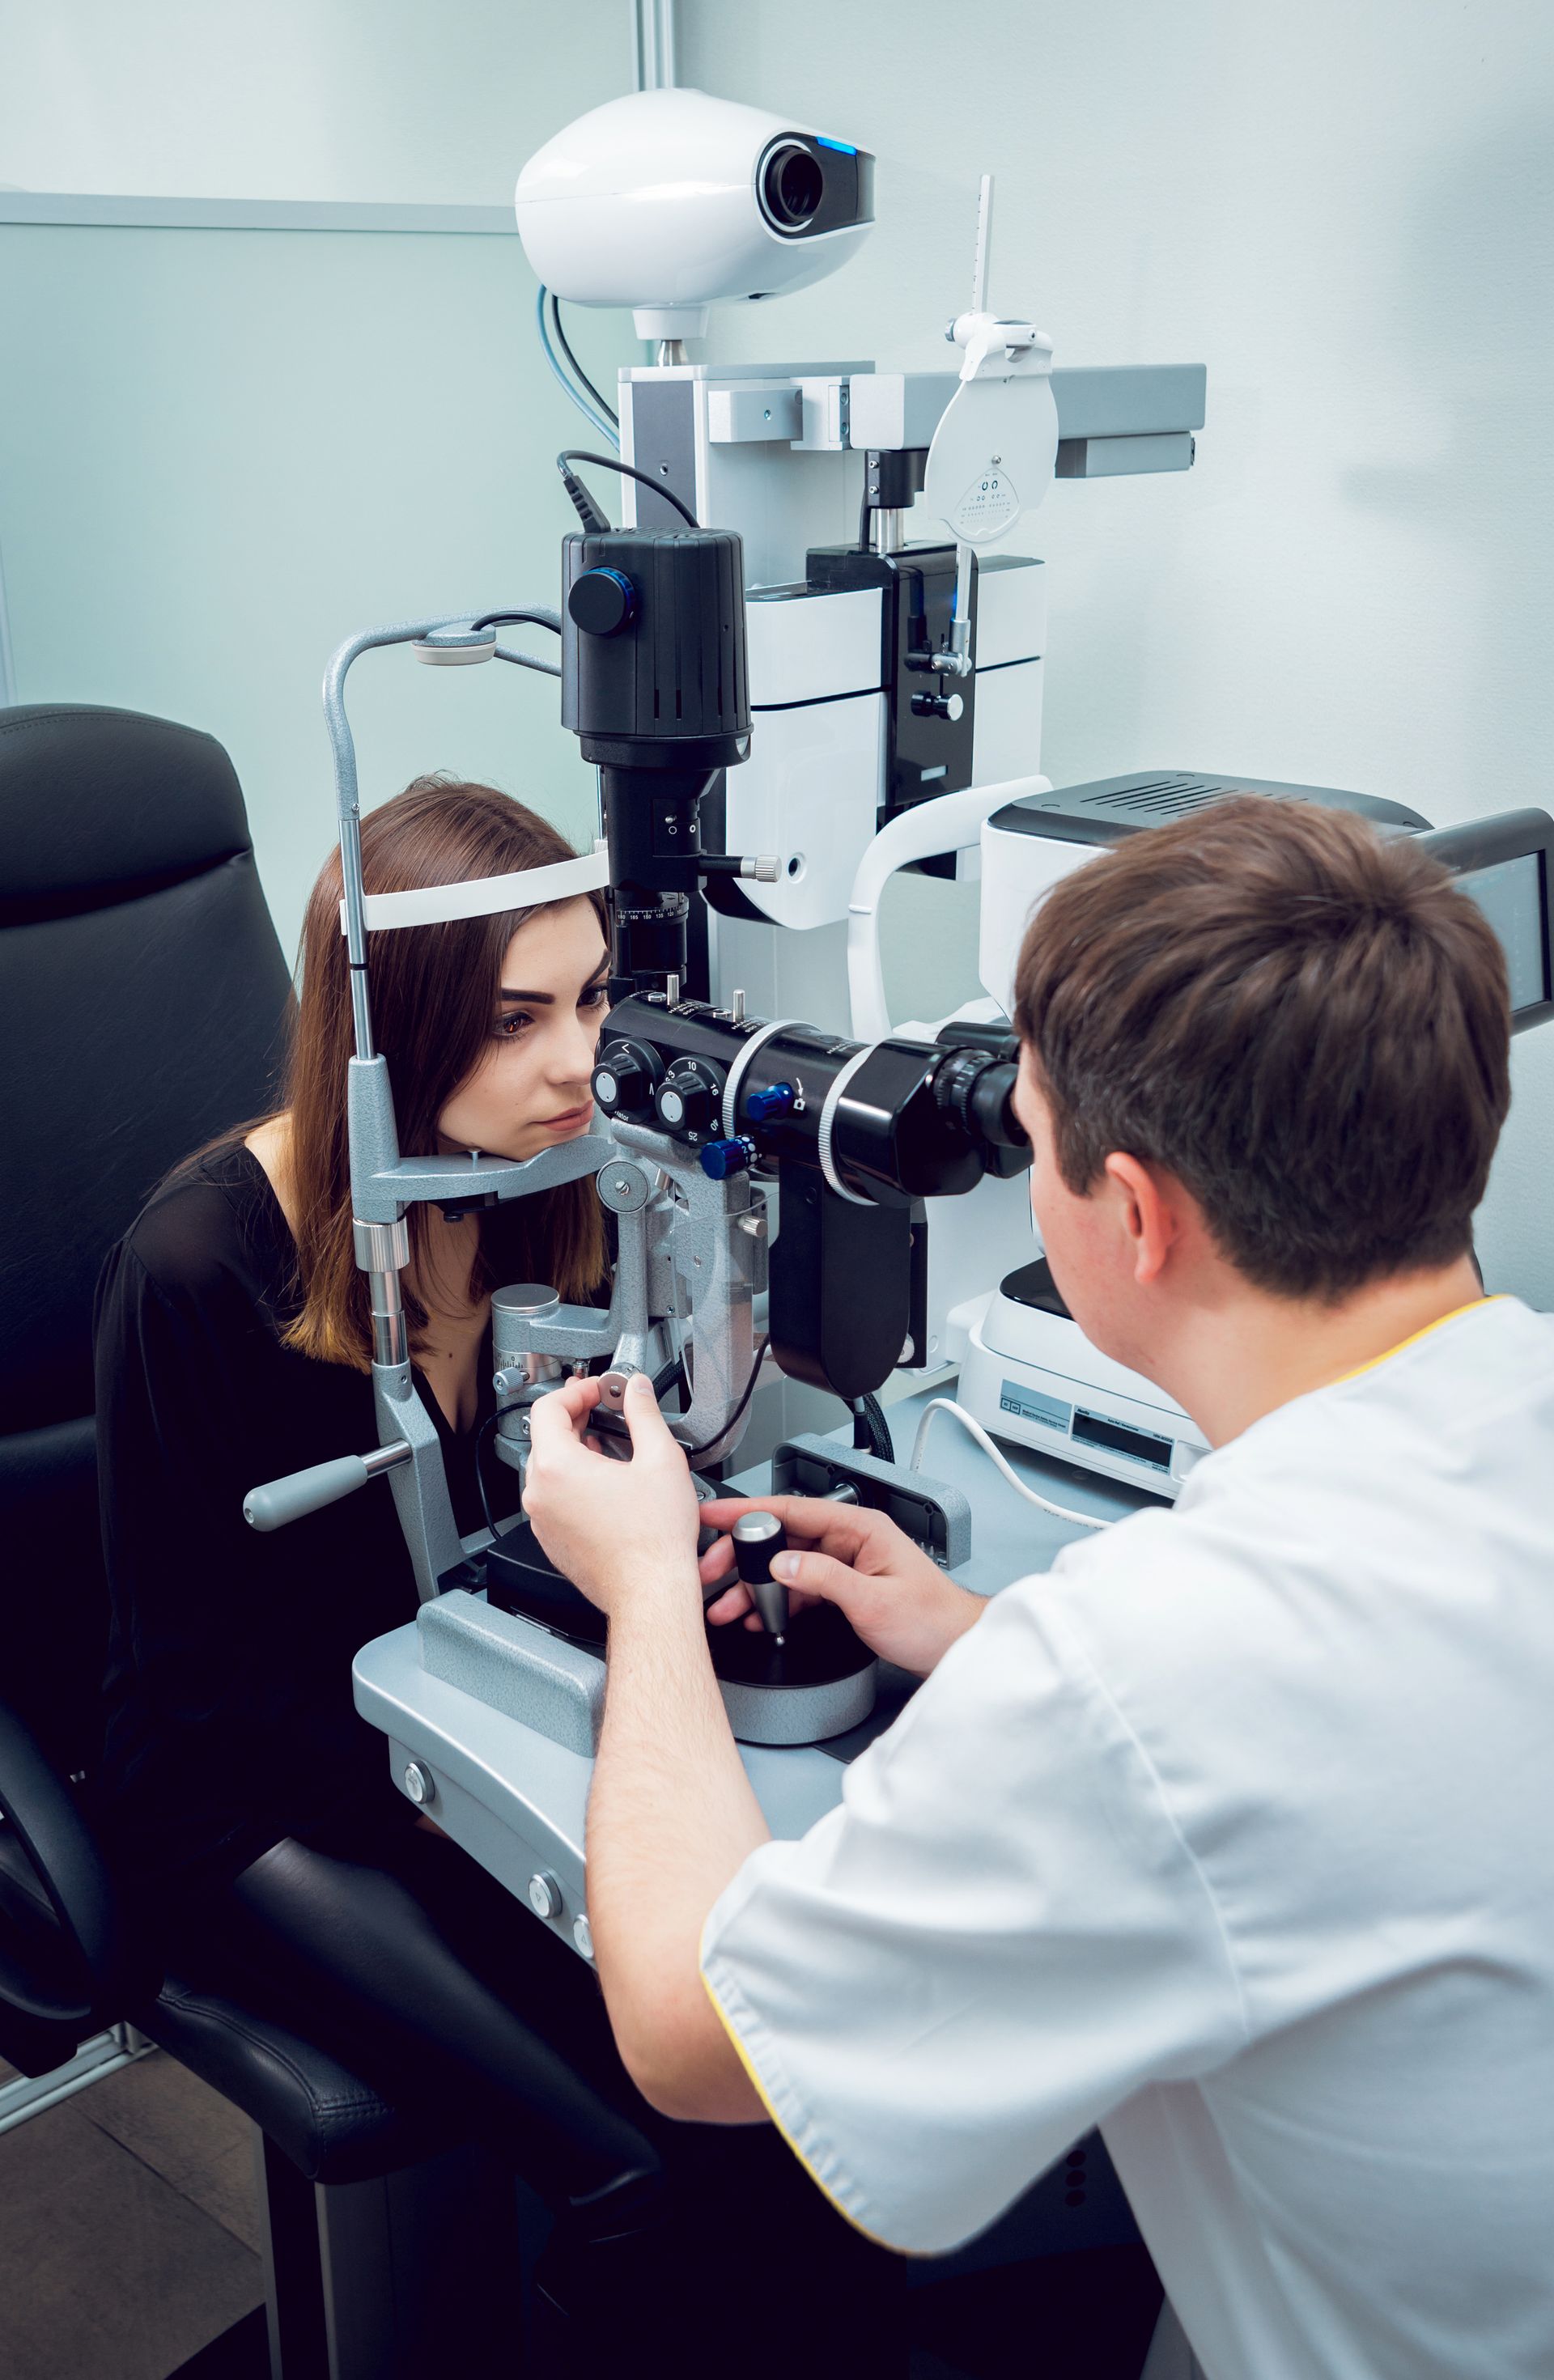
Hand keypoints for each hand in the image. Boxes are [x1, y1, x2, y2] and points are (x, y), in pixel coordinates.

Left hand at [523, 1374, 701, 1615]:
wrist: (650, 1593)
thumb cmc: (654, 1541)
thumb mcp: (660, 1459)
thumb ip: (644, 1413)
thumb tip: (638, 1391)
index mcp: (557, 1469)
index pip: (547, 1408)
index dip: (575, 1390)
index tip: (596, 1390)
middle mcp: (540, 1495)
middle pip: (545, 1438)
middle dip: (575, 1417)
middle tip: (603, 1410)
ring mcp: (543, 1521)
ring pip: (549, 1470)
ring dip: (574, 1450)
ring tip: (608, 1447)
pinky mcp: (553, 1541)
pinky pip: (554, 1500)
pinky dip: (573, 1483)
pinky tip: (605, 1485)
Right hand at [698, 1495, 984, 1677]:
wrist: (957, 1648)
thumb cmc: (932, 1620)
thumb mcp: (872, 1600)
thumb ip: (824, 1578)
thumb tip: (783, 1563)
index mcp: (861, 1527)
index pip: (793, 1509)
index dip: (748, 1512)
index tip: (714, 1515)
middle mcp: (851, 1540)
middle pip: (783, 1538)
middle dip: (743, 1556)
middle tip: (712, 1571)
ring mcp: (847, 1563)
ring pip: (787, 1566)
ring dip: (755, 1586)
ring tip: (726, 1605)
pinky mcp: (845, 1588)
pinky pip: (800, 1588)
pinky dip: (776, 1602)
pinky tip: (757, 1617)